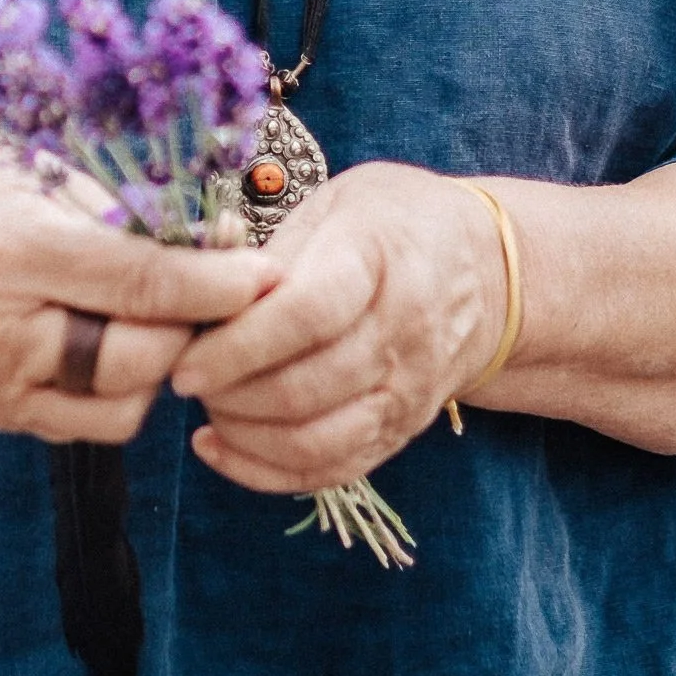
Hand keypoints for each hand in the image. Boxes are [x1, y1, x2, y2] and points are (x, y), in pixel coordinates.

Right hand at [0, 129, 278, 446]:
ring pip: (123, 404)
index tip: (268, 275)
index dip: (216, 284)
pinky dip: (121, 386)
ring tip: (158, 313)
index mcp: (12, 250)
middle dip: (194, 328)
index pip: (140, 282)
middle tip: (221, 294)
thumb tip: (224, 237)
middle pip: (138, 356)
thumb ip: (126, 201)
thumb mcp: (39, 160)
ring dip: (160, 362)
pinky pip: (90, 421)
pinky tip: (115, 338)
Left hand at [168, 162, 507, 494]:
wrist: (490, 271)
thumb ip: (273, 252)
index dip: (238, 345)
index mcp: (380, 259)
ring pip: (316, 441)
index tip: (186, 359)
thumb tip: (200, 293)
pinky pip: (330, 471)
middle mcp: (402, 332)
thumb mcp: (338, 204)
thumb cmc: (395, 226)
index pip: (307, 314)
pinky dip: (265, 472)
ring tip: (208, 406)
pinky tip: (219, 446)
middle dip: (229, 394)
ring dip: (244, 435)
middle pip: (305, 388)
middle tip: (186, 376)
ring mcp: (407, 390)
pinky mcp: (401, 430)